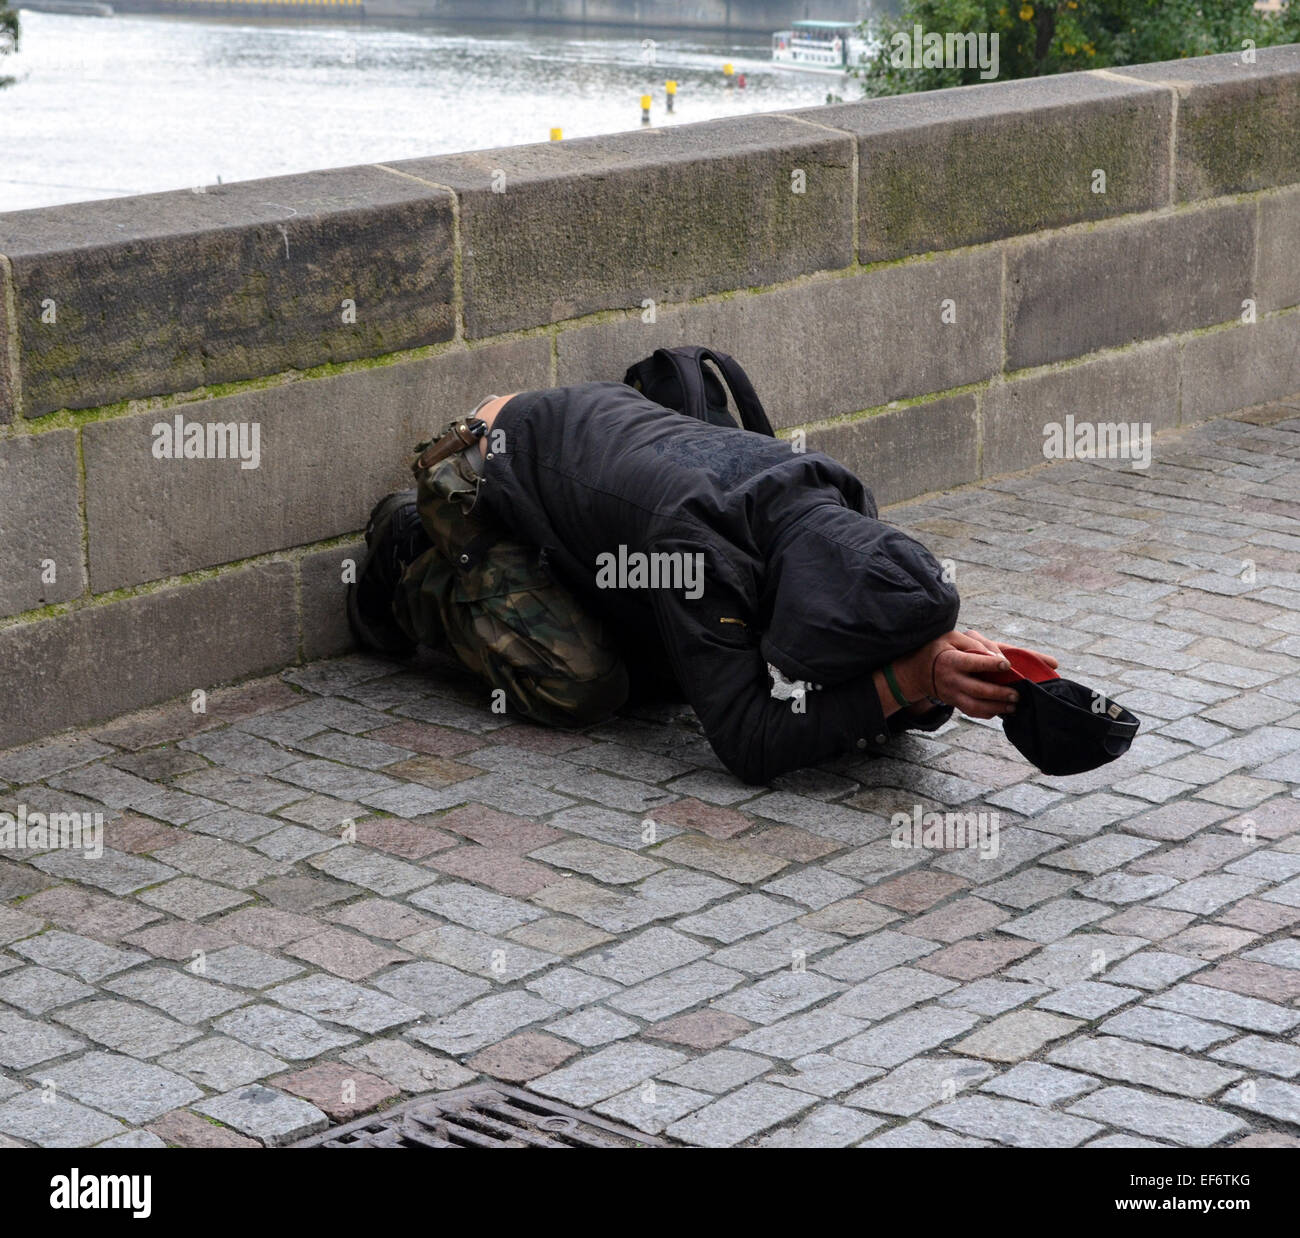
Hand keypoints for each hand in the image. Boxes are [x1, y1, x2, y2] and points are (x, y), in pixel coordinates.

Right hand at [897, 630, 1016, 719]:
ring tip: (1013, 705)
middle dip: (1000, 693)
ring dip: (997, 708)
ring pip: (976, 706)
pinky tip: (1001, 709)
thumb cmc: (939, 649)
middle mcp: (950, 680)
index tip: (1007, 664)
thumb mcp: (952, 637)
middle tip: (1017, 693)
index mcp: (950, 661)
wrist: (918, 670)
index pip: (973, 663)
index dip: (991, 664)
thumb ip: (975, 643)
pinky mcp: (954, 702)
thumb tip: (997, 657)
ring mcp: (951, 694)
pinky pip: (972, 712)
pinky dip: (988, 713)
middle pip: (978, 690)